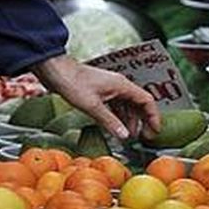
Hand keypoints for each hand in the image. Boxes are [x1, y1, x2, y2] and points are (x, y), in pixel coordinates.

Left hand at [31, 54, 159, 139]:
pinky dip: (119, 117)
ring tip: (128, 136)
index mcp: (122, 86)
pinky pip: (116, 105)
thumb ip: (110, 122)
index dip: (153, 117)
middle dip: (143, 121)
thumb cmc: (72, 83)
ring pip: (128, 106)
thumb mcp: (92, 106)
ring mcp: (111, 88)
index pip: (147, 101)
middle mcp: (120, 86)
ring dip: (130, 121)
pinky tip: (115, 127)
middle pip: (139, 104)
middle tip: (143, 137)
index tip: (154, 131)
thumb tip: (125, 136)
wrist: (55, 70)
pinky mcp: (101, 92)